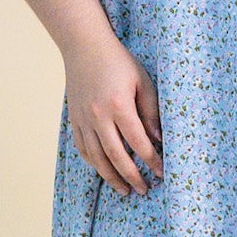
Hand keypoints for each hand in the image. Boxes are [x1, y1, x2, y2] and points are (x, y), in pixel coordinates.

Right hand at [64, 32, 163, 195]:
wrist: (84, 46)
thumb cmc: (118, 61)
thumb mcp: (143, 81)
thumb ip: (151, 111)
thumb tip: (158, 140)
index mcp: (118, 105)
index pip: (138, 142)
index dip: (151, 160)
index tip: (161, 172)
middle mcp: (98, 116)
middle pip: (116, 156)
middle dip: (132, 176)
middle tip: (144, 190)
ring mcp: (83, 120)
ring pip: (97, 158)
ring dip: (111, 177)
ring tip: (125, 190)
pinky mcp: (74, 120)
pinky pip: (83, 149)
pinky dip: (95, 163)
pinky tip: (105, 171)